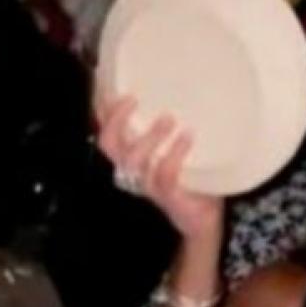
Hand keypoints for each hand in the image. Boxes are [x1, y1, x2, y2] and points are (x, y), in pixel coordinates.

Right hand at [96, 97, 223, 239]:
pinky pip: (165, 175)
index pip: (106, 134)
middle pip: (110, 146)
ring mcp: (149, 185)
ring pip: (135, 161)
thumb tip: (175, 89)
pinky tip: (187, 137)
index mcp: (130, 158)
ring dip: (149, 137)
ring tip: (168, 118)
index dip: (103, 115)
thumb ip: (165, 127)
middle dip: (115, 122)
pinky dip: (174, 154)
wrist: (203, 217)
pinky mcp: (168, 197)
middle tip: (132, 100)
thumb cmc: (187, 178)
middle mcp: (133, 172)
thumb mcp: (173, 149)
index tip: (111, 91)